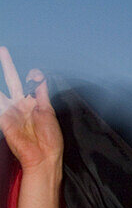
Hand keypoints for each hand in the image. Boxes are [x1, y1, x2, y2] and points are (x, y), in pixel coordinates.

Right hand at [0, 48, 62, 169]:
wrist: (44, 157)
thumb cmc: (50, 139)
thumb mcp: (48, 111)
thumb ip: (41, 93)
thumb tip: (38, 76)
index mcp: (33, 103)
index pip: (29, 83)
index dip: (33, 75)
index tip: (35, 73)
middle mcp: (20, 105)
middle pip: (12, 80)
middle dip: (7, 65)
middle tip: (2, 49)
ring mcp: (11, 111)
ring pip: (1, 92)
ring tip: (0, 57)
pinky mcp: (4, 119)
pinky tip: (2, 99)